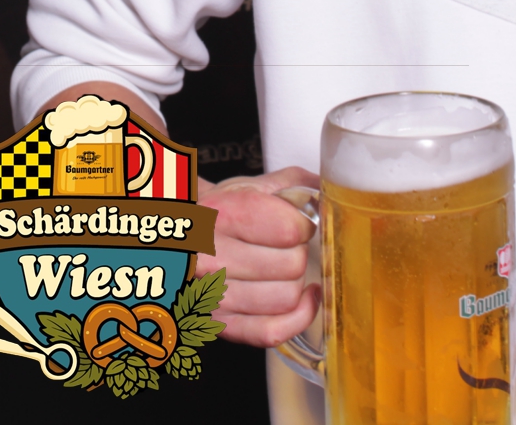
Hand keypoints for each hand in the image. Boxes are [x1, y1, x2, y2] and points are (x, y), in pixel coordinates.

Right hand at [195, 167, 319, 346]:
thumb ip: (294, 184)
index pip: (289, 229)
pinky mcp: (220, 324)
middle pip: (292, 266)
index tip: (297, 223)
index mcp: (222, 214)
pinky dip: (298, 317)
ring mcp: (213, 294)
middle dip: (299, 254)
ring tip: (284, 269)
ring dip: (296, 282)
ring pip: (286, 298)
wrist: (182, 237)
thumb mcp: (250, 186)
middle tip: (287, 247)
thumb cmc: (220, 212)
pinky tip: (304, 299)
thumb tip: (334, 190)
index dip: (304, 226)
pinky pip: (272, 332)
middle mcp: (212, 255)